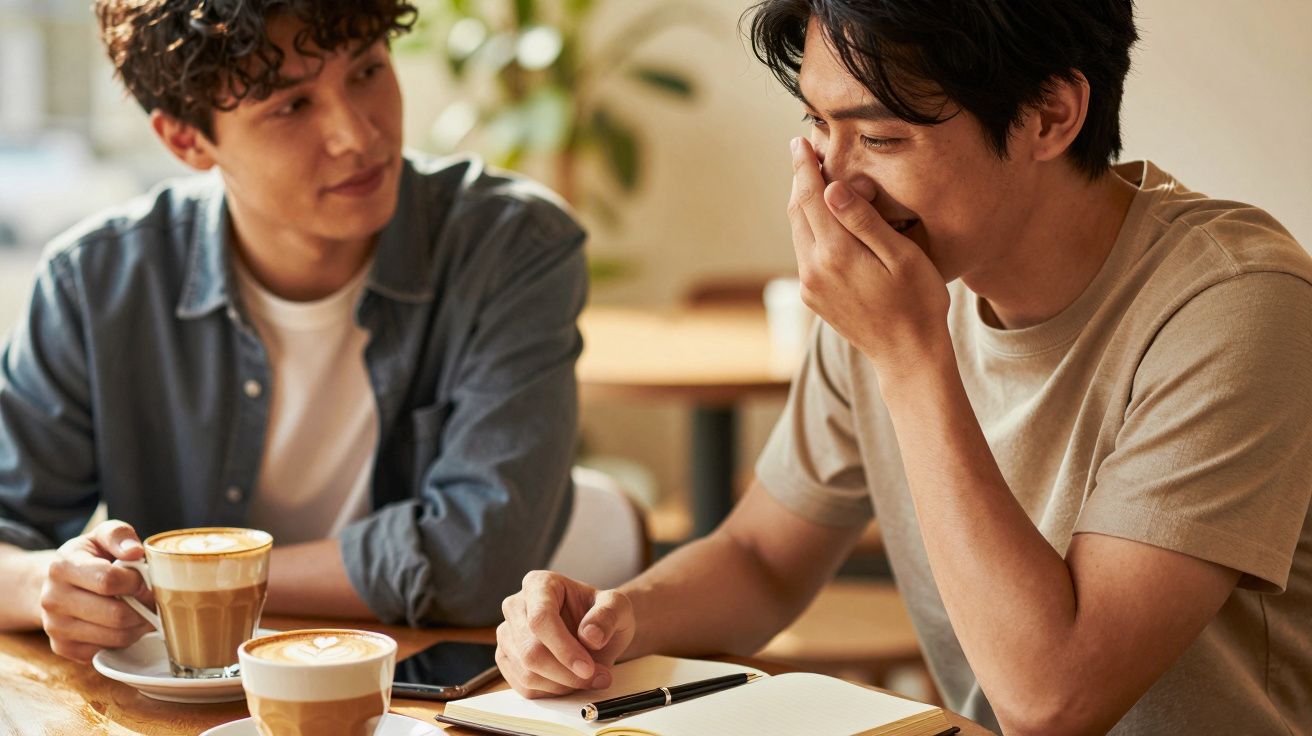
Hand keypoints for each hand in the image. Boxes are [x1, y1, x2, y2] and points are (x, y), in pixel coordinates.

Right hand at [40, 520, 156, 661]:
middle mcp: (52, 599)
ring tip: (143, 611)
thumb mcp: (101, 536)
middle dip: (144, 608)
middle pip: (116, 614)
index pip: (109, 581)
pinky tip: (125, 625)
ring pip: (115, 637)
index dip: (137, 582)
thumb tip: (135, 552)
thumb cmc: (89, 557)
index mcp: (62, 567)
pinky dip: (124, 641)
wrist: (58, 584)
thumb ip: (119, 535)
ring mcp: (55, 627)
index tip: (146, 580)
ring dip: (139, 626)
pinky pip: (106, 651)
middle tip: (153, 600)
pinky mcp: (63, 648)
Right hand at [496, 571, 634, 697]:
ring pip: (526, 673)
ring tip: (590, 678)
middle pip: (531, 651)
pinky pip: (524, 687)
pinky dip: (552, 692)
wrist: (595, 631)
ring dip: (563, 685)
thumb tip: (590, 636)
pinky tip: (571, 682)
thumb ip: (608, 616)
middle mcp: (516, 606)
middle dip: (567, 673)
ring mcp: (507, 635)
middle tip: (598, 677)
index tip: (588, 668)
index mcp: (539, 584)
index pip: (540, 619)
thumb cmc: (603, 614)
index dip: (563, 648)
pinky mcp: (507, 659)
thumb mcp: (618, 607)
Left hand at [788, 137, 950, 370]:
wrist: (908, 355)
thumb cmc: (918, 302)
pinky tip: (826, 219)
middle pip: (797, 212)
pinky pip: (805, 252)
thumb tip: (831, 189)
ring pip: (799, 232)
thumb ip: (864, 221)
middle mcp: (813, 270)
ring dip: (805, 204)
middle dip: (800, 180)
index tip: (799, 141)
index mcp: (835, 254)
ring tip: (816, 179)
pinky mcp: (813, 297)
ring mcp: (810, 286)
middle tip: (805, 152)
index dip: (804, 166)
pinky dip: (811, 228)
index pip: (811, 197)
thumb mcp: (902, 256)